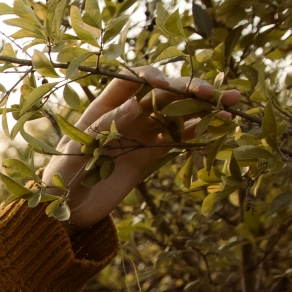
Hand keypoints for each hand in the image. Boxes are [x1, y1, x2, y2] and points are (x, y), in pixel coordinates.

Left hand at [45, 67, 240, 225]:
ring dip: (202, 108)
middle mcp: (125, 115)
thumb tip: (135, 105)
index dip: (151, 77)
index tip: (168, 85)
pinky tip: (221, 126)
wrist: (65, 214)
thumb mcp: (78, 153)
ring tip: (231, 104)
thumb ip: (105, 129)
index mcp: (102, 107)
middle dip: (188, 90)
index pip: (130, 80)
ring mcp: (140, 134)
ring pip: (175, 114)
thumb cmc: (60, 179)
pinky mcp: (149, 155)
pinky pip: (177, 138)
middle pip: (162, 94)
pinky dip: (199, 131)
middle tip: (214, 93)